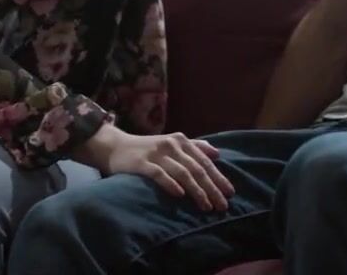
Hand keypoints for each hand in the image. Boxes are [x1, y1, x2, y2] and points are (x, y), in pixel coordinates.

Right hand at [77, 124, 235, 211]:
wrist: (116, 146)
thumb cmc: (149, 149)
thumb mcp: (173, 143)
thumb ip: (195, 146)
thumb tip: (217, 154)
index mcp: (182, 141)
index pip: (205, 161)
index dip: (219, 177)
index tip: (230, 193)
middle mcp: (172, 145)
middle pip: (197, 169)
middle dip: (212, 188)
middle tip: (222, 205)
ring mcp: (158, 154)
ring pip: (183, 173)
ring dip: (196, 191)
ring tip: (206, 206)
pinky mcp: (143, 163)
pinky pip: (160, 174)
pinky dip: (171, 184)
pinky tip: (180, 195)